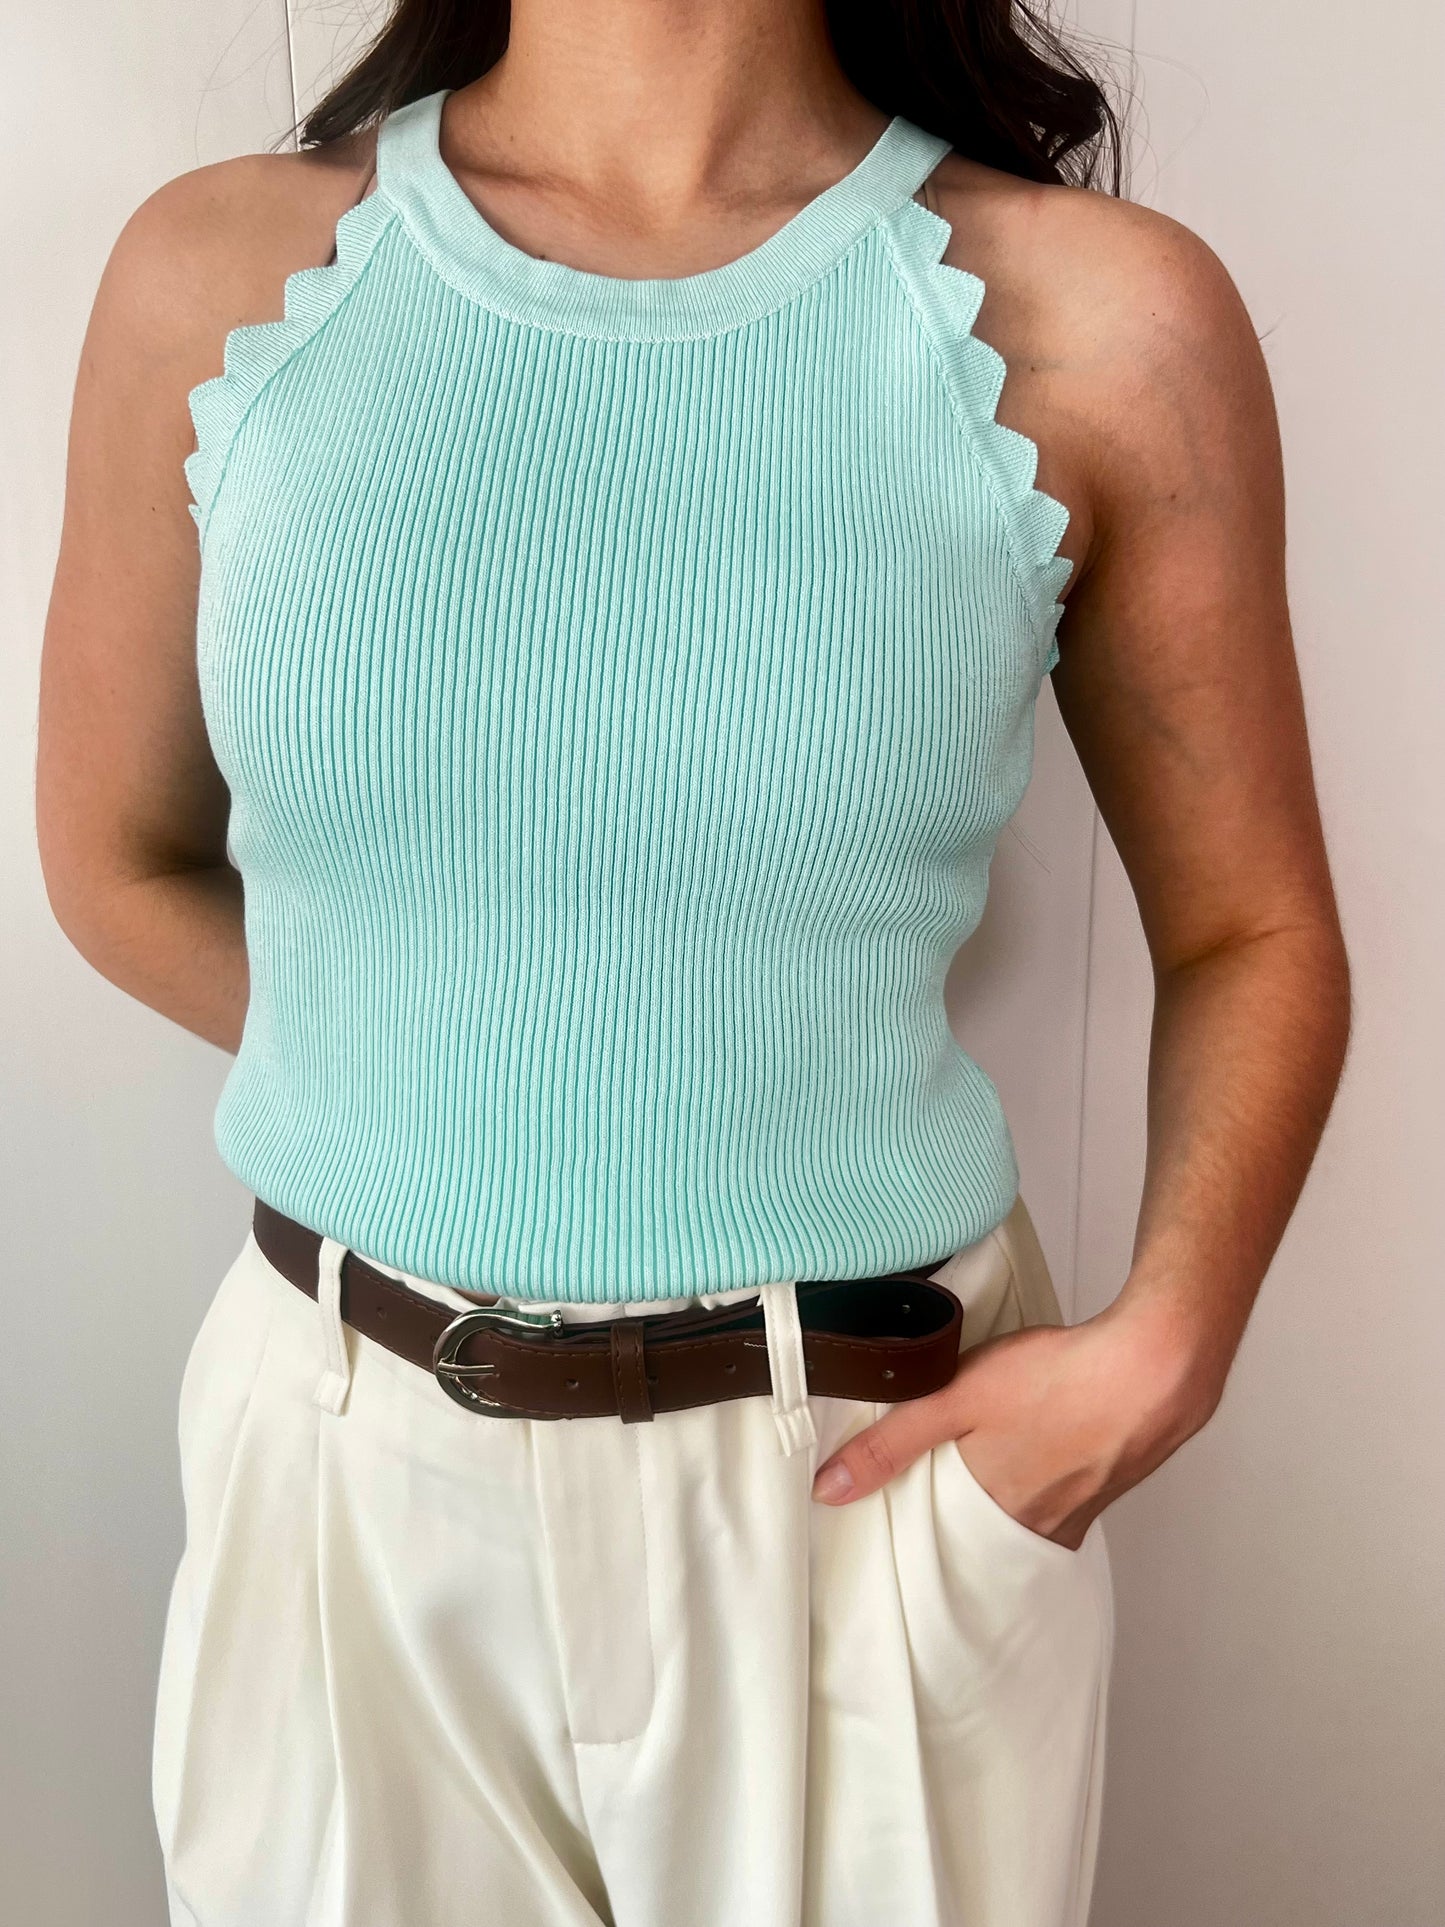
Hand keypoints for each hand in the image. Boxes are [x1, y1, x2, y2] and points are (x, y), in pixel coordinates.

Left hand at [810, 1293, 1226, 1547]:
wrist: (1155, 1366)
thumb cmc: (1058, 1380)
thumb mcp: (955, 1398)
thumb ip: (890, 1443)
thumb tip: (828, 1491)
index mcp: (994, 1513)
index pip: (937, 1542)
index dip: (912, 1529)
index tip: (887, 1521)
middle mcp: (1039, 1526)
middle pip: (981, 1537)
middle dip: (954, 1520)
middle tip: (927, 1497)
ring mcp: (1078, 1510)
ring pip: (1023, 1519)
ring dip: (1000, 1503)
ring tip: (979, 1471)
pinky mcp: (1107, 1485)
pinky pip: (1061, 1502)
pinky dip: (1041, 1486)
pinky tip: (1038, 1454)